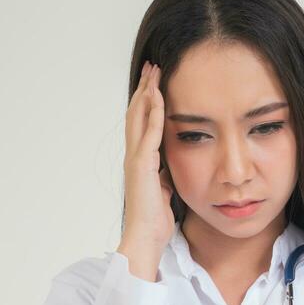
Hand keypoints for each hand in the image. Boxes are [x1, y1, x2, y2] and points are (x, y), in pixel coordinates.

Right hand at [120, 60, 174, 253]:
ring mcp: (136, 158)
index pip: (142, 124)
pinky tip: (158, 95)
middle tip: (153, 66)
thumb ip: (164, 178)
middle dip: (144, 88)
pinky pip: (149, 132)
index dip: (147, 102)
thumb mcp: (163, 192)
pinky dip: (153, 112)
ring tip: (154, 71)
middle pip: (136, 113)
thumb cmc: (154, 221)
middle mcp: (134, 155)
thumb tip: (169, 173)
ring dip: (147, 92)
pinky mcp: (142, 164)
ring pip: (139, 116)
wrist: (144, 238)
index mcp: (140, 161)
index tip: (154, 84)